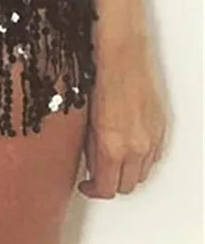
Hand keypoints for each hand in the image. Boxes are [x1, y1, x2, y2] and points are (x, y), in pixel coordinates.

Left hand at [78, 35, 167, 197]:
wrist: (120, 52)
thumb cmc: (96, 76)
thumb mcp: (82, 117)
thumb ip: (88, 145)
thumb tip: (88, 160)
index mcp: (111, 146)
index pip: (106, 188)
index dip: (93, 191)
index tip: (85, 186)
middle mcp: (135, 146)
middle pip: (126, 185)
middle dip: (109, 183)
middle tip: (95, 174)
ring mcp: (151, 137)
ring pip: (142, 173)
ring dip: (126, 171)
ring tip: (109, 159)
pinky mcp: (161, 127)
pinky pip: (153, 155)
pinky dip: (141, 157)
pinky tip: (127, 145)